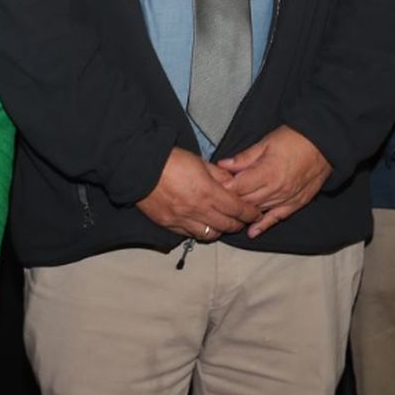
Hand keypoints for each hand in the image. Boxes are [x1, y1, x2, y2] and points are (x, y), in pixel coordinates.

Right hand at [135, 148, 259, 241]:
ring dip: (220, 230)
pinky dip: (199, 231)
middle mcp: (198, 209)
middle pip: (227, 225)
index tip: (255, 213)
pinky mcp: (169, 224)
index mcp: (208, 192)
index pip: (237, 209)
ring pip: (210, 234)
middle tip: (242, 220)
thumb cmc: (169, 160)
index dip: (250, 213)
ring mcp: (182, 219)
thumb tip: (232, 183)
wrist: (138, 167)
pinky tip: (201, 225)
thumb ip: (218, 174)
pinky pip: (190, 234)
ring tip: (222, 224)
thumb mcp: (199, 161)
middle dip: (239, 223)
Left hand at [218, 125, 332, 238]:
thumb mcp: (265, 143)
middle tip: (217, 201)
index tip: (212, 188)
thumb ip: (243, 158)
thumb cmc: (293, 139)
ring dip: (244, 212)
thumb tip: (222, 165)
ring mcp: (286, 198)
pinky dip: (264, 225)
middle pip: (246, 201)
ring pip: (259, 210)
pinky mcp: (296, 203)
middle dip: (230, 201)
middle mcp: (276, 189)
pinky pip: (277, 218)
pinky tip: (252, 232)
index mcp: (266, 173)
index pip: (238, 188)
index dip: (223, 189)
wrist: (323, 145)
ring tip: (228, 214)